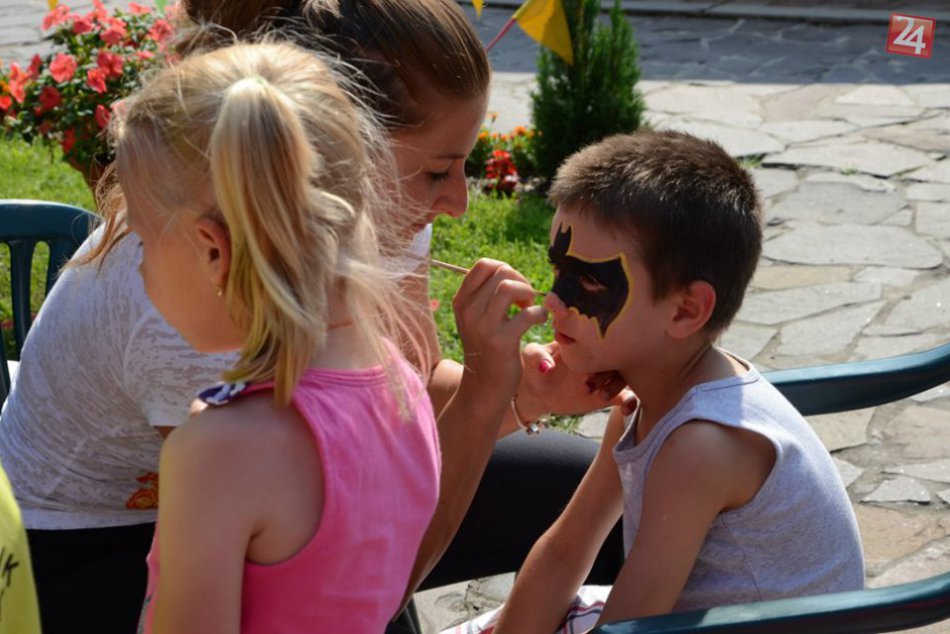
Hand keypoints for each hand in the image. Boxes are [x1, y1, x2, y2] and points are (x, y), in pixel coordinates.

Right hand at [453, 259, 548, 402]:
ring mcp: (483, 326)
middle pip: (500, 272)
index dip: (505, 269)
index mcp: (462, 302)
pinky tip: (539, 320)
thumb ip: (486, 295)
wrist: (484, 386)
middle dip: (520, 280)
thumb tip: (509, 271)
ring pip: (509, 287)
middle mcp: (469, 311)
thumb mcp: (477, 319)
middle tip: (525, 299)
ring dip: (528, 293)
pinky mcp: (501, 341)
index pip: (483, 265)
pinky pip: (528, 313)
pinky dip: (540, 313)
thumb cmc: (487, 348)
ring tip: (529, 308)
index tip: (513, 286)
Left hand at [518, 341, 633, 419]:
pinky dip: (631, 402)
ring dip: (618, 385)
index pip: (602, 336)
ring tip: (601, 395)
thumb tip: (547, 366)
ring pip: (626, 375)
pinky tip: (625, 410)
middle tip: (592, 380)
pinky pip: (627, 396)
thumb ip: (535, 354)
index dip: (599, 345)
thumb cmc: (533, 368)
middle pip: (619, 355)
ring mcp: (605, 375)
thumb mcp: (530, 356)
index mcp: (583, 342)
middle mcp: (598, 357)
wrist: (538, 393)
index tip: (586, 359)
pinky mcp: (607, 394)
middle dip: (610, 367)